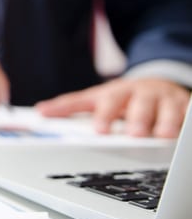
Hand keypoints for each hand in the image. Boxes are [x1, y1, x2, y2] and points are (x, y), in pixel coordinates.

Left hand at [35, 78, 189, 137]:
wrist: (156, 84)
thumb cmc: (121, 98)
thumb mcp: (96, 99)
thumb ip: (69, 106)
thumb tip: (40, 110)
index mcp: (115, 92)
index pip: (106, 103)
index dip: (102, 115)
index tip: (99, 129)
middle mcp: (140, 94)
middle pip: (138, 104)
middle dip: (136, 117)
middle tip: (133, 133)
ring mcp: (164, 99)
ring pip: (166, 108)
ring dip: (164, 121)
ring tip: (162, 134)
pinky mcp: (184, 105)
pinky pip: (188, 111)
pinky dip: (187, 119)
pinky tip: (185, 129)